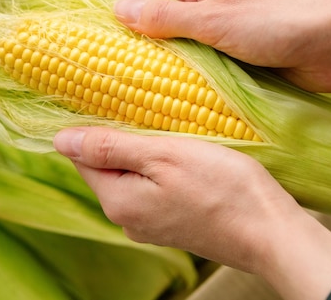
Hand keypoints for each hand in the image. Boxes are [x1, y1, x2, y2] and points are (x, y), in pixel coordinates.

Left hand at [53, 127, 330, 299]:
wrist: (270, 232)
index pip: (83, 157)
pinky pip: (153, 189)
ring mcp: (152, 225)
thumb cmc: (223, 187)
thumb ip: (111, 148)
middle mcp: (128, 219)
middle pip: (108, 167)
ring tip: (168, 128)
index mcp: (118, 201)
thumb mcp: (164, 156)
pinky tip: (183, 155)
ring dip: (144, 152)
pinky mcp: (173, 226)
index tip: (112, 98)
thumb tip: (60, 140)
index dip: (93, 125)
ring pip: (133, 177)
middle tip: (146, 108)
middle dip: (121, 137)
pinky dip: (161, 169)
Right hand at [114, 0, 330, 92]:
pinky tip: (185, 114)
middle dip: (157, 64)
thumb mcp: (213, 18)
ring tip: (150, 110)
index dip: (135, 35)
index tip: (110, 63)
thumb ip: (166, 18)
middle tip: (126, 95)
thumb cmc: (277, 20)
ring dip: (182, 83)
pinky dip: (204, 94)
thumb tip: (118, 9)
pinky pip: (217, 81)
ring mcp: (234, 40)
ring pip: (195, 64)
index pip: (156, 9)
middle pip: (174, 40)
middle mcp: (216, 10)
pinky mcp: (249, 66)